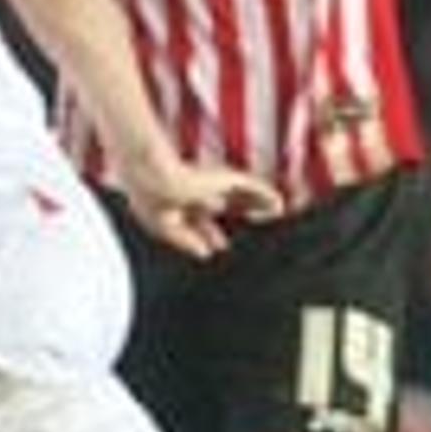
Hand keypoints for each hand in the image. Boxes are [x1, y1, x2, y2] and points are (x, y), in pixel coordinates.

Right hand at [120, 161, 282, 258]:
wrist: (155, 179)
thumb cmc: (151, 201)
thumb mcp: (166, 229)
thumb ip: (186, 240)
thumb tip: (205, 253)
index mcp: (179, 202)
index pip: (199, 218)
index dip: (209, 233)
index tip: (219, 246)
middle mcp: (198, 190)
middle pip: (223, 204)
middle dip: (237, 215)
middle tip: (251, 225)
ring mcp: (213, 183)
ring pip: (241, 195)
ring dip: (257, 205)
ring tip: (276, 213)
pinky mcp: (228, 178)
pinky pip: (255, 188)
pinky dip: (267, 197)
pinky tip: (279, 207)